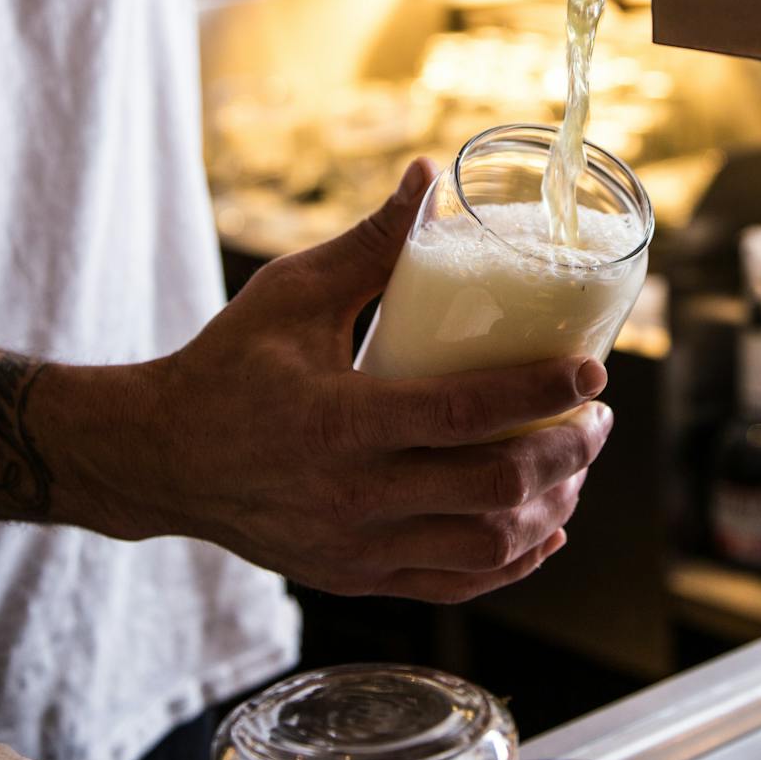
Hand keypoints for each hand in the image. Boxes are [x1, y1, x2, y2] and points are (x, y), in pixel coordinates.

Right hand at [44, 162, 611, 601]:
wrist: (161, 458)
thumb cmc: (228, 363)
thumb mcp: (292, 292)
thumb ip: (370, 243)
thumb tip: (430, 174)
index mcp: (341, 421)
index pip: (467, 413)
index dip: (541, 393)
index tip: (593, 371)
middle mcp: (353, 496)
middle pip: (493, 488)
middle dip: (566, 453)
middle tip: (599, 418)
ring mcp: (356, 548)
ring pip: (485, 547)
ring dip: (549, 508)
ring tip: (576, 465)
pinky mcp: (355, 579)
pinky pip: (454, 585)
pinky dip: (510, 562)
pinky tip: (543, 528)